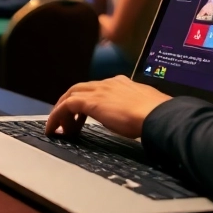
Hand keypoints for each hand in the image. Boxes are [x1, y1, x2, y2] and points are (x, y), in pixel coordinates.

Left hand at [43, 76, 171, 139]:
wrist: (159, 115)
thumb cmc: (157, 115)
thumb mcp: (143, 109)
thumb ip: (132, 109)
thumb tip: (131, 118)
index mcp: (122, 83)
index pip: (98, 88)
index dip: (88, 101)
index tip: (85, 117)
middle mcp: (108, 83)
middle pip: (80, 89)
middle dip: (70, 104)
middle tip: (67, 122)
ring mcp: (99, 90)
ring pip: (71, 95)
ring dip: (63, 112)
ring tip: (62, 129)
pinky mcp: (90, 101)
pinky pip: (65, 106)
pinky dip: (56, 116)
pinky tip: (54, 129)